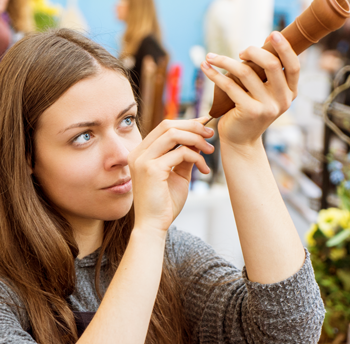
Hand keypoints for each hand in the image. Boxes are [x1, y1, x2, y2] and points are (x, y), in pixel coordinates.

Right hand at [128, 118, 213, 234]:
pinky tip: (204, 170)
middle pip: (168, 125)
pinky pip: (180, 153)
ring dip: (196, 139)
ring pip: (173, 134)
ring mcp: (143, 160)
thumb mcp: (177, 174)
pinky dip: (196, 158)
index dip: (186, 123)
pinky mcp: (151, 169)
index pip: (164, 127)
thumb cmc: (164, 203)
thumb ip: (185, 156)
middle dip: (193, 126)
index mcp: (142, 152)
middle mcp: (138, 153)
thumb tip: (198, 140)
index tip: (204, 124)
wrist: (154, 225)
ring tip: (210, 150)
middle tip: (211, 134)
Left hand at [201, 31, 299, 150]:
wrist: (240, 142)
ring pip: (246, 73)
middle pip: (271, 64)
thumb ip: (266, 78)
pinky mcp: (249, 111)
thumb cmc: (249, 114)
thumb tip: (260, 46)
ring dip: (225, 61)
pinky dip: (215, 74)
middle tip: (240, 52)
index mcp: (290, 93)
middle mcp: (282, 100)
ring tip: (211, 57)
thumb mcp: (265, 97)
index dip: (284, 48)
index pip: (293, 66)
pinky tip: (205, 67)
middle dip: (253, 51)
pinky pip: (230, 85)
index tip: (272, 34)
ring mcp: (267, 107)